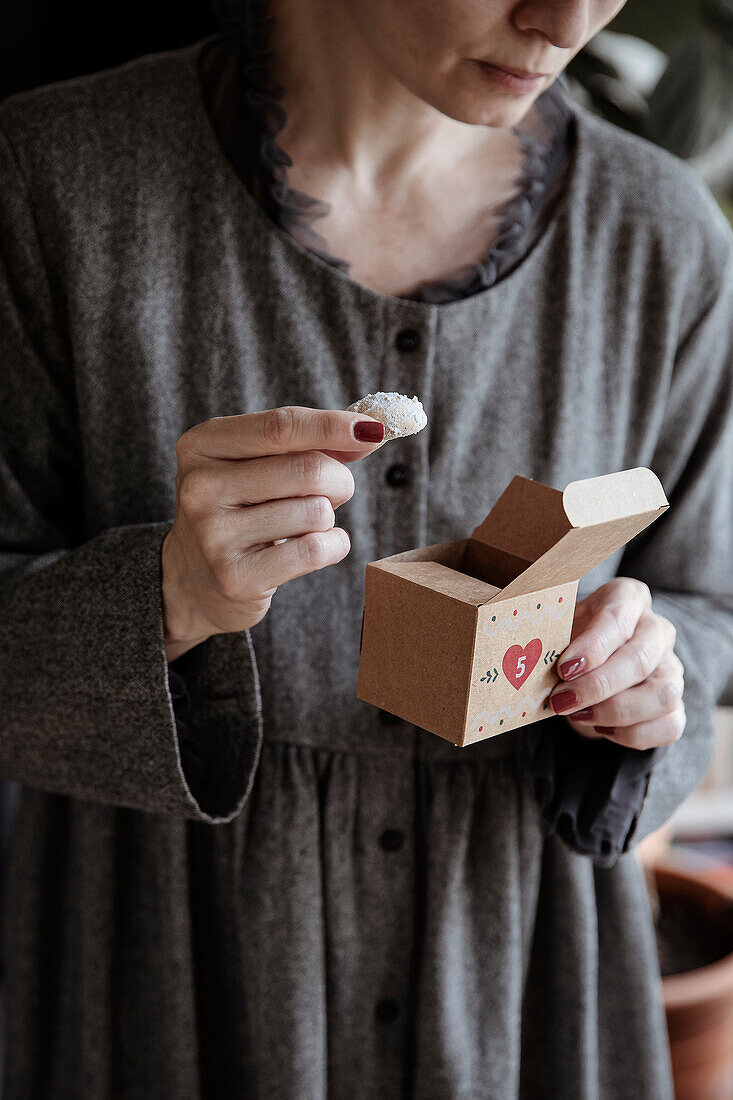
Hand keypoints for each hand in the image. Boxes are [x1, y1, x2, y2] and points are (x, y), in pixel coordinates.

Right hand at [161, 405, 385, 660]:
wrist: (195, 582)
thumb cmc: (241, 510)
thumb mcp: (258, 465)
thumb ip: (310, 443)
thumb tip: (369, 430)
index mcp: (202, 445)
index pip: (280, 426)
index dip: (332, 426)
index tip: (373, 429)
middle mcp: (200, 486)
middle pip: (308, 469)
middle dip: (339, 480)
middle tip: (335, 490)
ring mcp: (213, 534)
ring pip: (316, 511)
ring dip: (328, 518)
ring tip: (302, 525)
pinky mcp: (235, 576)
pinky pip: (315, 550)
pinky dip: (333, 546)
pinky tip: (316, 548)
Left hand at [548, 578, 685, 749]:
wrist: (586, 665)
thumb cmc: (570, 640)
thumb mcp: (558, 629)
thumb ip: (552, 640)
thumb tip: (530, 663)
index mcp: (628, 598)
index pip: (618, 618)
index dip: (592, 646)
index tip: (564, 668)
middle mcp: (657, 629)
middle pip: (640, 659)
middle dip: (597, 686)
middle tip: (561, 700)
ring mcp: (672, 668)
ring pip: (663, 694)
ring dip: (616, 712)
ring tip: (578, 715)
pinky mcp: (676, 704)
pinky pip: (670, 726)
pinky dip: (633, 734)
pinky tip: (601, 727)